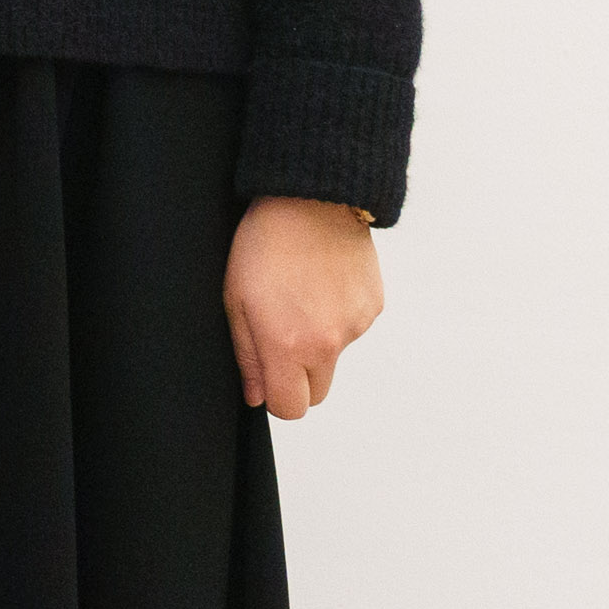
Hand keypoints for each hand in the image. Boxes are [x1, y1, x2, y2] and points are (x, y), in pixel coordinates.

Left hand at [224, 195, 385, 417]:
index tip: (267, 375)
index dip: (276, 397)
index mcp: (289, 346)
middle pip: (317, 394)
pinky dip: (338, 316)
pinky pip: (353, 329)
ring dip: (318, 341)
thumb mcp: (235, 299)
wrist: (310, 199)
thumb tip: (256, 397)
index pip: (291, 409)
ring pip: (335, 357)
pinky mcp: (373, 307)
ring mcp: (356, 326)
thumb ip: (247, 356)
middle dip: (298, 378)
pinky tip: (321, 282)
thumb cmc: (262, 245)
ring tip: (300, 294)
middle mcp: (328, 344)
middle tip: (281, 337)